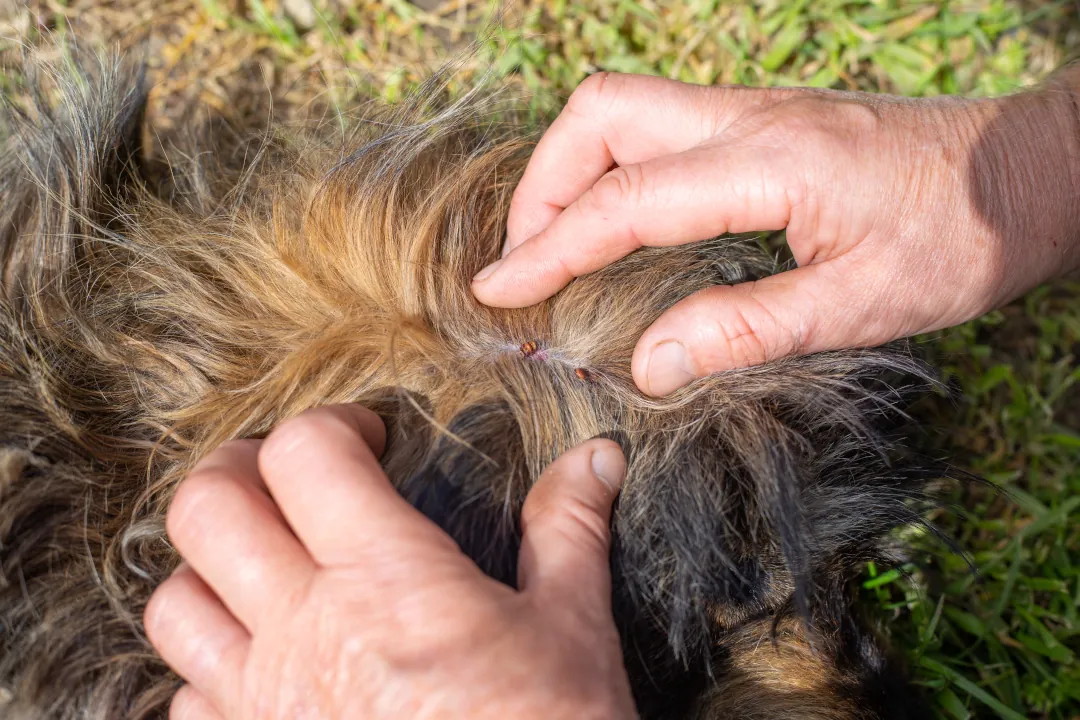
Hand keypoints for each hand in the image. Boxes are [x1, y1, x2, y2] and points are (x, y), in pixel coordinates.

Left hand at [144, 404, 635, 719]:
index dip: (334, 424)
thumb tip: (596, 458)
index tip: (370, 437)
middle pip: (206, 510)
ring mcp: (265, 705)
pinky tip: (266, 663)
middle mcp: (305, 633)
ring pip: (173, 604)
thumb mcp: (573, 628)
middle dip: (238, 469)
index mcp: (387, 579)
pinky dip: (212, 667)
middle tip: (287, 474)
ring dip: (210, 568)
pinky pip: (188, 699)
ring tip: (264, 563)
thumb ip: (567, 528)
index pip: (305, 455)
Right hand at [471, 72, 1079, 395]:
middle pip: (601, 115)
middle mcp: (747, 117)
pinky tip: (618, 218)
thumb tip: (648, 364)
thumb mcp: (859, 305)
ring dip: (571, 169)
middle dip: (542, 184)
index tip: (497, 293)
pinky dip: (612, 165)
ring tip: (555, 242)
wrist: (1030, 171)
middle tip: (524, 260)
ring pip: (624, 108)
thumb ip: (745, 331)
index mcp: (767, 163)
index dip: (549, 249)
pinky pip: (658, 123)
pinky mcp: (764, 119)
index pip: (624, 201)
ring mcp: (754, 109)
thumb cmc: (961, 237)